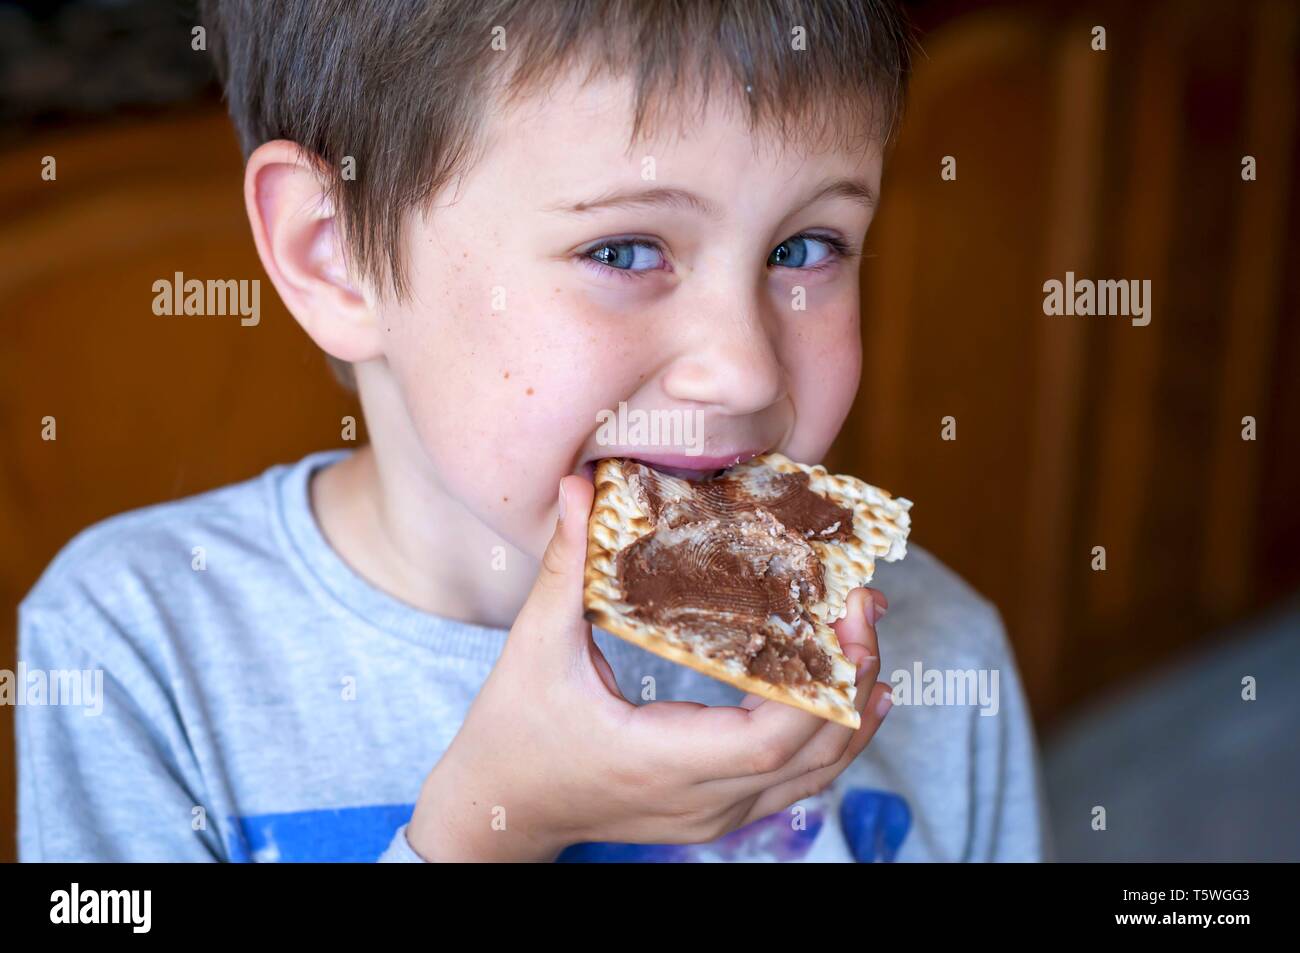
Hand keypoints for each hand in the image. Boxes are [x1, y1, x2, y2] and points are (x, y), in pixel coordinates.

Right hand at [406, 475, 892, 860]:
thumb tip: (579, 487)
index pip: (768, 740)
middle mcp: (698, 801)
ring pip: (812, 779)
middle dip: (854, 681)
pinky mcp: (713, 814)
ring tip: (871, 645)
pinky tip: (854, 702)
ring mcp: (711, 816)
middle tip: (867, 609)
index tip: (843, 620)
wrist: (498, 811)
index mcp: (657, 760)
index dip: (822, 686)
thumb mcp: (535, 647)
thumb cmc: (512, 733)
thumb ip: (565, 567)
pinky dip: (828, 742)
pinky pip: (791, 786)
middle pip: (811, 757)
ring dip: (853, 715)